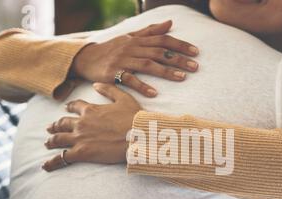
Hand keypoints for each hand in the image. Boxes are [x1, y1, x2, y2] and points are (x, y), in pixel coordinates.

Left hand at [42, 83, 140, 171]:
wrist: (138, 136)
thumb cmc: (134, 118)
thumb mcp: (124, 98)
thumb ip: (108, 90)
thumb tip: (95, 84)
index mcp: (91, 110)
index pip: (75, 106)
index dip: (70, 107)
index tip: (66, 109)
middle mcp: (82, 123)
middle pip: (62, 123)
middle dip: (55, 125)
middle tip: (50, 128)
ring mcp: (80, 138)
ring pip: (58, 139)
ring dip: (51, 141)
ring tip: (47, 143)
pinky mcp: (82, 153)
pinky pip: (63, 158)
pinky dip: (52, 162)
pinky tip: (45, 166)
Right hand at [71, 20, 198, 97]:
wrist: (85, 59)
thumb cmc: (111, 49)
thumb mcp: (130, 37)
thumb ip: (150, 31)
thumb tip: (170, 23)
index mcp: (138, 39)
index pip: (163, 40)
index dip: (180, 45)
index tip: (196, 52)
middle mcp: (132, 48)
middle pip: (159, 52)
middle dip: (178, 59)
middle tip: (195, 67)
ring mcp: (122, 60)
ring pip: (147, 64)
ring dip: (166, 71)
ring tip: (182, 78)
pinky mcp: (113, 73)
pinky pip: (129, 80)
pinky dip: (142, 86)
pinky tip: (154, 93)